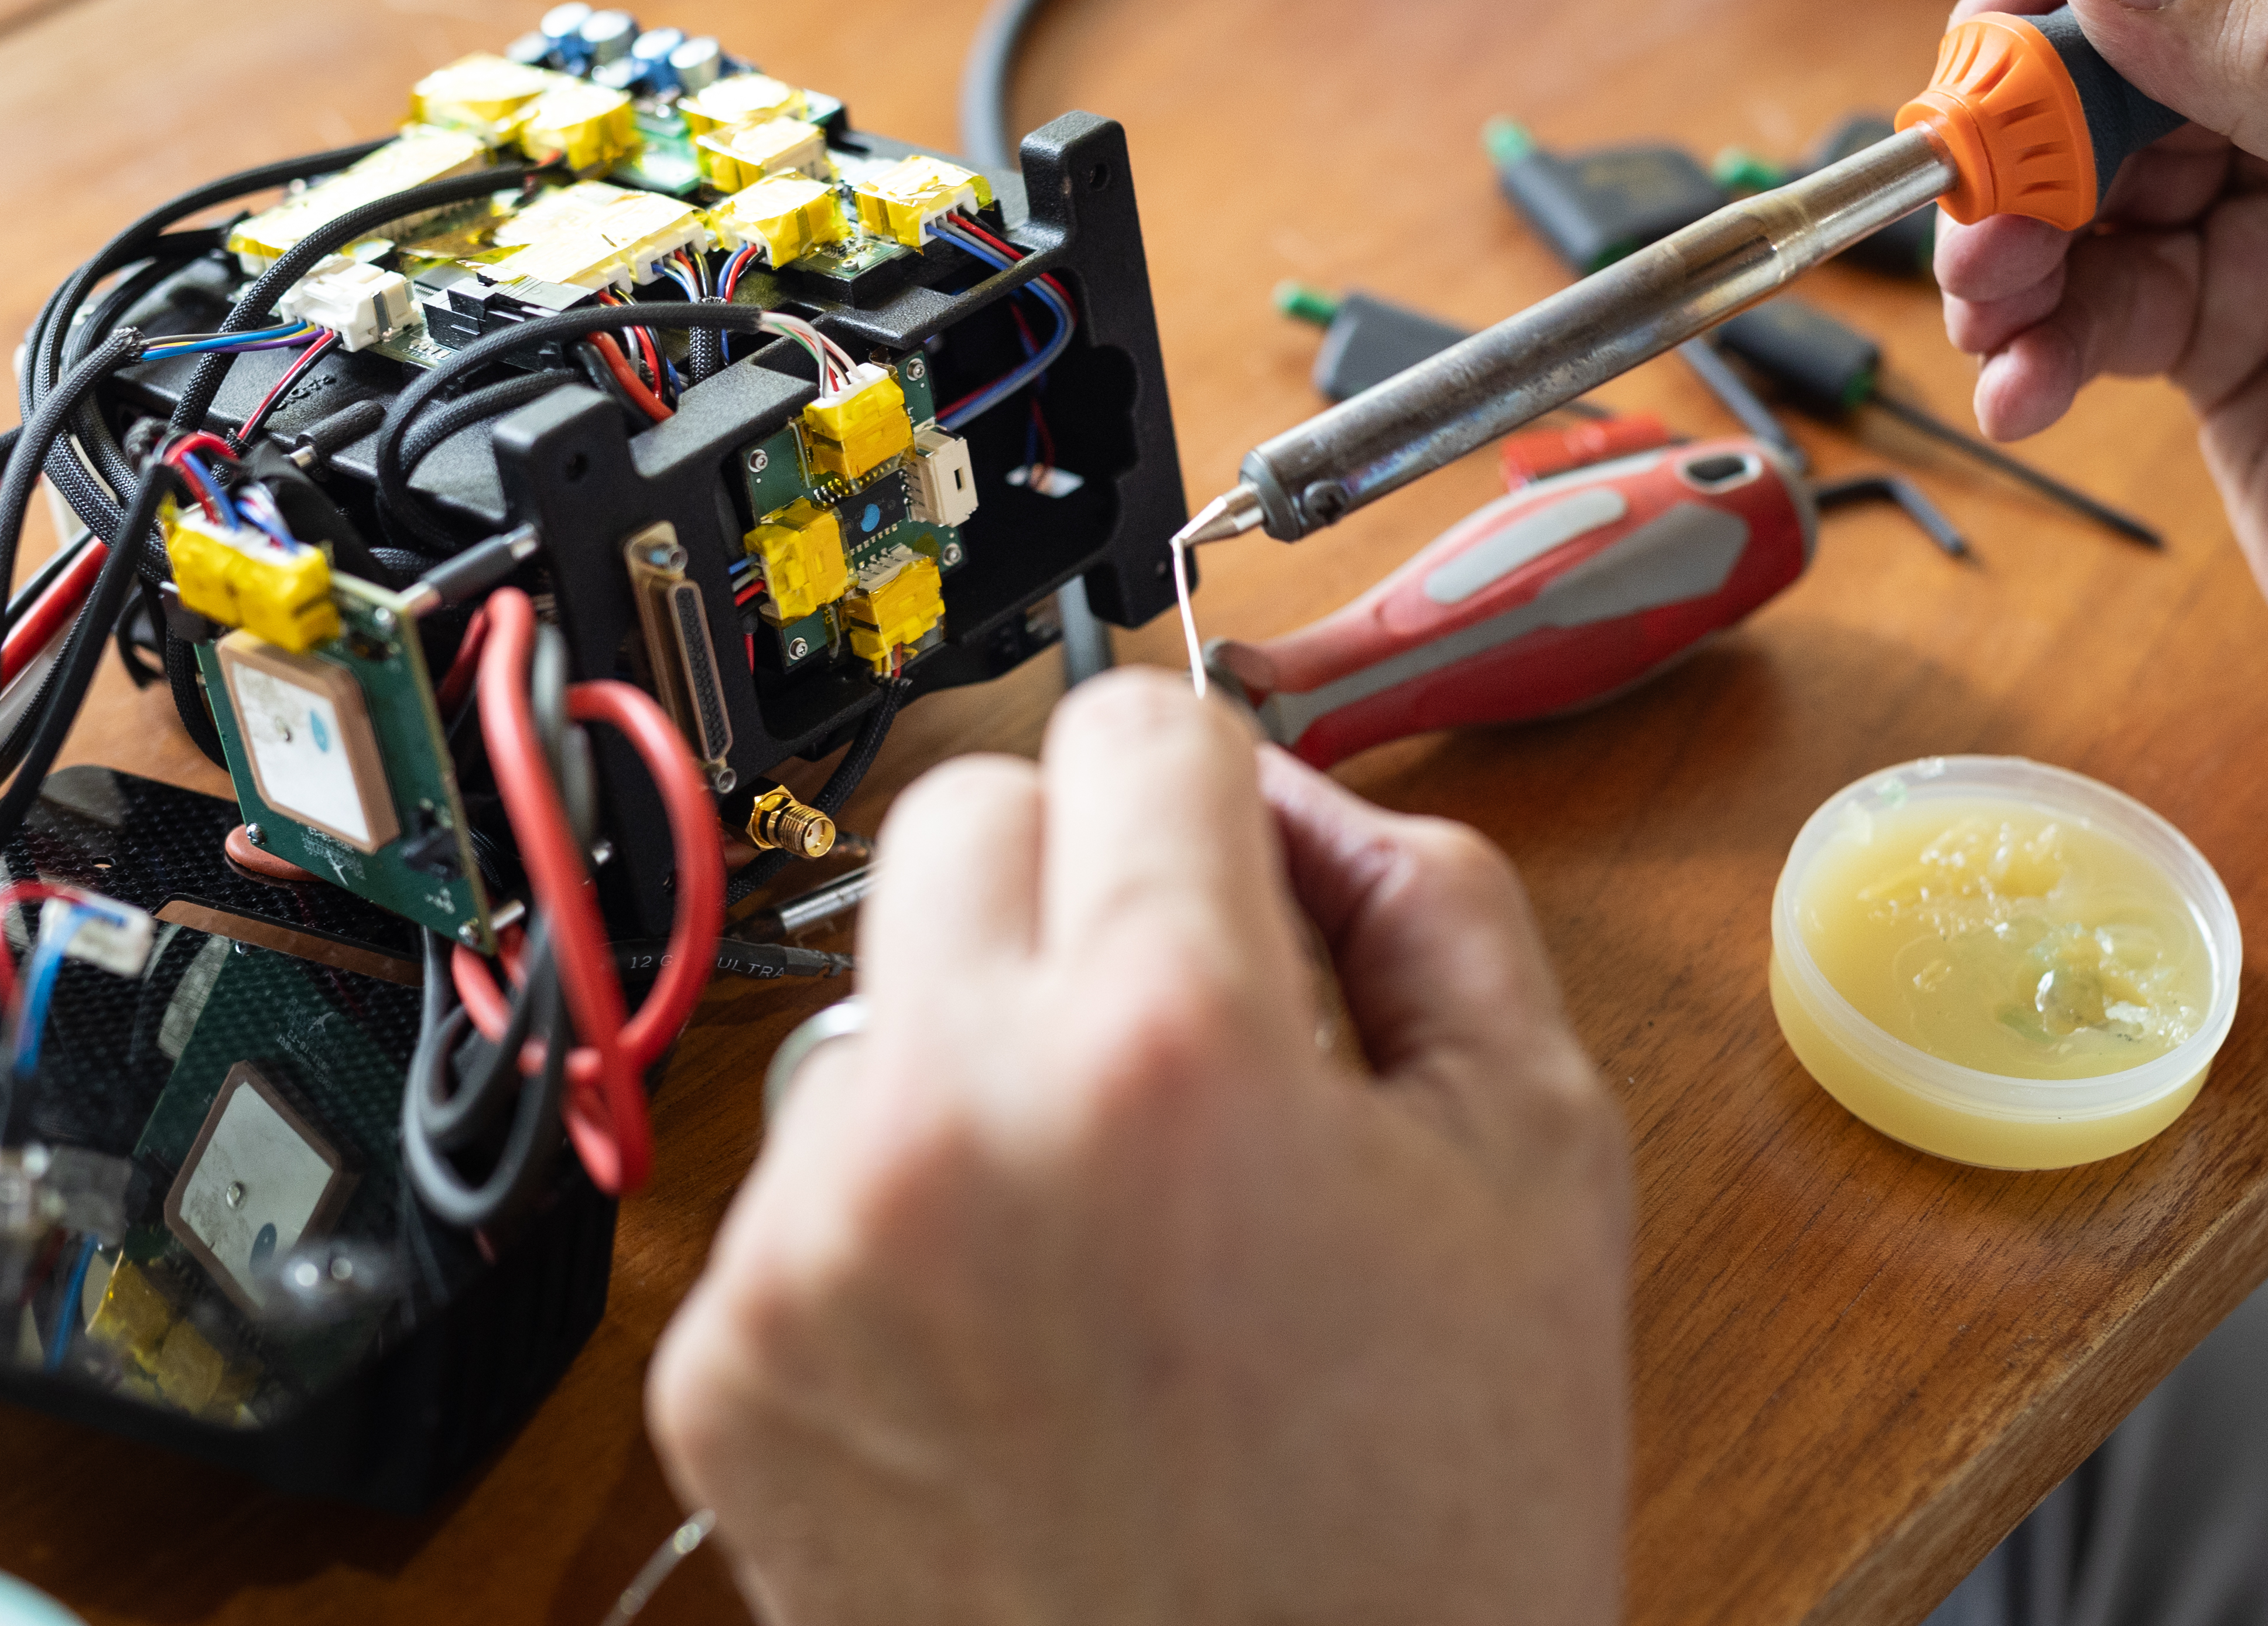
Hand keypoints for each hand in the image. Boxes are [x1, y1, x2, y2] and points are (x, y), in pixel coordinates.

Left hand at [651, 669, 1630, 1625]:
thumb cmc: (1426, 1540)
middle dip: (1083, 885)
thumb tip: (1300, 806)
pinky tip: (1023, 1341)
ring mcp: (810, 1250)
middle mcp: (951, 1120)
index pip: (1133, 728)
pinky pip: (809, 1185)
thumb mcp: (1540, 1171)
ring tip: (1109, 1234)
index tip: (1235, 862)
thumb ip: (1432, 907)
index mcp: (1166, 1047)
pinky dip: (907, 1220)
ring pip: (878, 1000)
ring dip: (984, 1056)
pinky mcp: (726, 1368)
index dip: (1215, 788)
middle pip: (965, 813)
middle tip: (1180, 1036)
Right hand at [1938, 0, 2267, 854]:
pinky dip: (2042, 338)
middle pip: (2151, 41)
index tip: (2014, 22)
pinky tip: (2023, 392)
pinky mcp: (2228, 324)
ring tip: (1981, 308)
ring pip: (2100, 171)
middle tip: (1967, 191)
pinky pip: (2097, 295)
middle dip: (2042, 117)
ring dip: (2019, 237)